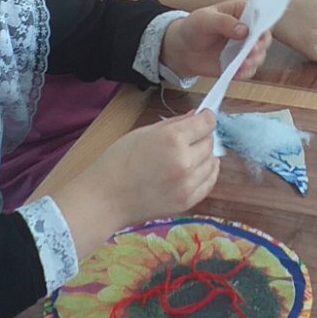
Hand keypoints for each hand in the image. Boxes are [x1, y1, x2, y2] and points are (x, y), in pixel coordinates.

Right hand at [51, 111, 220, 255]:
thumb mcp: (143, 133)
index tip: (204, 117)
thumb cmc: (117, 162)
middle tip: (191, 137)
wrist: (105, 199)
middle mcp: (185, 161)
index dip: (206, 117)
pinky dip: (208, 173)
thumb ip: (173, 124)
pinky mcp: (187, 201)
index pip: (206, 123)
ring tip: (191, 153)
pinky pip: (209, 183)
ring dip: (205, 155)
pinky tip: (200, 168)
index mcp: (172, 139)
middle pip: (209, 142)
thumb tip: (195, 116)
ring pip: (212, 162)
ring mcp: (187, 184)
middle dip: (203, 136)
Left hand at [161, 0, 271, 78]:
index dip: (263, 25)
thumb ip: (224, 22)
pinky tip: (239, 73)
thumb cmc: (193, 27)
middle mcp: (248, 30)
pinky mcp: (240, 63)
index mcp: (242, 12)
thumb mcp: (204, 19)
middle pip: (263, 38)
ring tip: (244, 64)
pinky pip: (248, 69)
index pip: (260, 16)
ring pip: (259, 55)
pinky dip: (246, 72)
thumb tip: (244, 31)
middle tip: (253, 51)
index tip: (259, 34)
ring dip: (255, 61)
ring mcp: (245, 48)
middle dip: (260, 46)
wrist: (182, 49)